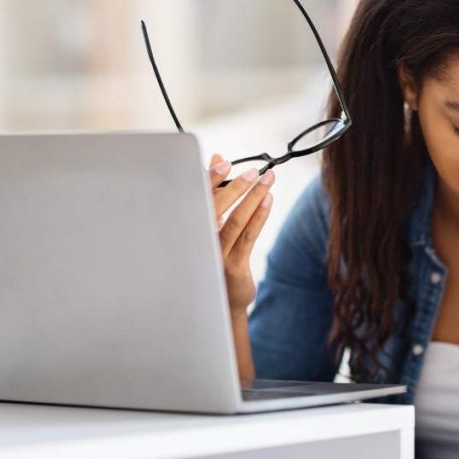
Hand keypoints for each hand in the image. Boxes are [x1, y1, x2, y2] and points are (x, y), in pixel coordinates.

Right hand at [207, 153, 274, 315]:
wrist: (220, 301)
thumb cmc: (215, 254)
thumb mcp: (212, 222)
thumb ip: (214, 190)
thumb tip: (217, 156)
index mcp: (191, 230)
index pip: (197, 199)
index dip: (208, 179)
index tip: (221, 161)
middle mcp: (199, 242)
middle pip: (214, 208)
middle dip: (234, 186)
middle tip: (252, 170)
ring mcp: (215, 255)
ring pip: (235, 221)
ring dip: (252, 198)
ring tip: (267, 179)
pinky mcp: (233, 266)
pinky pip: (247, 236)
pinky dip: (258, 216)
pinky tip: (268, 200)